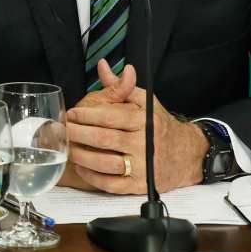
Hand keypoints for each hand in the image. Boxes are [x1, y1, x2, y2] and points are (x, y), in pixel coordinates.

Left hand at [65, 63, 207, 193]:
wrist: (187, 154)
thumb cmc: (160, 125)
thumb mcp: (145, 101)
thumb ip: (121, 86)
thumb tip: (103, 66)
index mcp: (145, 121)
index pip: (110, 117)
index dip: (87, 115)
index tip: (71, 114)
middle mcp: (145, 144)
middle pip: (105, 139)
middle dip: (79, 134)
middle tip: (63, 130)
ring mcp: (143, 167)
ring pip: (107, 163)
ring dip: (83, 156)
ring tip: (68, 147)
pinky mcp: (140, 185)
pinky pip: (113, 184)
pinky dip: (94, 177)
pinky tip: (82, 167)